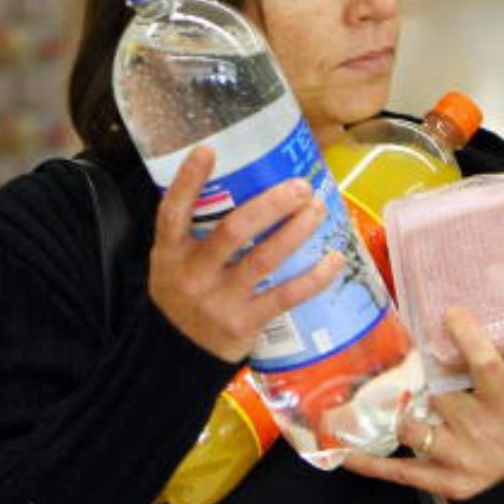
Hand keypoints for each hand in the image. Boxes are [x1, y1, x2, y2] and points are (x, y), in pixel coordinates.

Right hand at [148, 146, 344, 363]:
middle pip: (233, 230)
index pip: (173, 211)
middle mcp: (192, 274)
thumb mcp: (171, 260)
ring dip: (296, 231)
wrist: (177, 354)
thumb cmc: (181, 293)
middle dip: (271, 204)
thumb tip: (238, 180)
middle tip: (299, 186)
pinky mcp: (243, 323)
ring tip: (318, 209)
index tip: (208, 150)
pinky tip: (333, 259)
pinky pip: (285, 296)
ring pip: (264, 259)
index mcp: (170, 252)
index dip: (189, 180)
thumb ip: (193, 227)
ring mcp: (219, 300)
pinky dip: (313, 277)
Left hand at [342, 307, 503, 500]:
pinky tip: (343, 450)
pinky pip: (399, 471)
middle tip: (393, 357)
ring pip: (410, 427)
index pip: (485, 365)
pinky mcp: (445, 482)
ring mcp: (460, 457)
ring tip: (364, 397)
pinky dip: (369, 462)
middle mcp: (480, 430)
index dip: (467, 337)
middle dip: (413, 374)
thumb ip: (495, 370)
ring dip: (390, 411)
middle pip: (435, 393)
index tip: (451, 314)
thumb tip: (464, 328)